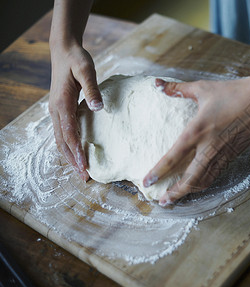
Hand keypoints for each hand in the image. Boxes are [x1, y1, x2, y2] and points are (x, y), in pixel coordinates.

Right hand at [48, 43, 102, 179]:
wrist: (64, 51)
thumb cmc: (77, 60)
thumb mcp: (86, 70)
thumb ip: (92, 89)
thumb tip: (98, 108)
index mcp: (62, 103)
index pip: (69, 132)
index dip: (76, 151)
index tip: (84, 166)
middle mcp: (56, 110)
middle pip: (62, 141)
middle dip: (73, 160)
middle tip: (84, 178)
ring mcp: (56, 111)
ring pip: (61, 139)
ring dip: (70, 156)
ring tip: (80, 172)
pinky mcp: (61, 110)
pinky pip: (63, 132)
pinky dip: (69, 146)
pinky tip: (77, 153)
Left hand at [143, 77, 249, 205]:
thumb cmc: (233, 92)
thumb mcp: (203, 88)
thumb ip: (178, 89)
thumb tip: (157, 84)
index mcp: (197, 131)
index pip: (172, 157)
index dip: (158, 172)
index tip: (146, 182)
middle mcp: (208, 147)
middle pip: (189, 179)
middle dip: (175, 193)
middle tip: (163, 201)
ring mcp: (222, 154)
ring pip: (204, 181)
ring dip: (190, 192)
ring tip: (177, 197)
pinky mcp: (233, 155)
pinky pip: (216, 175)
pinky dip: (204, 183)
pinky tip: (198, 185)